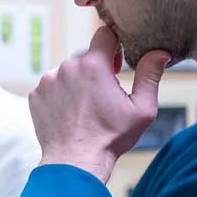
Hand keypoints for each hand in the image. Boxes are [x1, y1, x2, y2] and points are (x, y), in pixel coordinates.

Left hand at [30, 25, 169, 181]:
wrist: (75, 162)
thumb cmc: (110, 138)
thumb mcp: (141, 109)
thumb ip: (150, 75)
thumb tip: (160, 53)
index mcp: (94, 65)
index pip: (105, 34)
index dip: (114, 46)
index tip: (117, 63)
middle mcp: (67, 67)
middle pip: (86, 56)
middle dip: (96, 69)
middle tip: (104, 93)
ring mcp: (48, 80)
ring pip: (68, 70)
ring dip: (78, 81)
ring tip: (86, 106)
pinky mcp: (36, 94)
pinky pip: (52, 85)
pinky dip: (61, 93)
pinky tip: (71, 112)